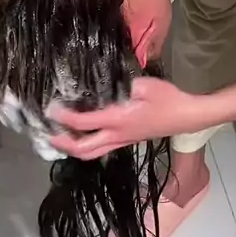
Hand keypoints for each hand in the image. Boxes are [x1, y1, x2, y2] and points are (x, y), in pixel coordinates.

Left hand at [49, 78, 202, 159]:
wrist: (187, 117)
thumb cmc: (168, 99)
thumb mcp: (145, 85)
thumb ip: (122, 84)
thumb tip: (104, 83)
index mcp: (118, 120)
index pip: (83, 124)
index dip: (64, 119)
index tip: (51, 110)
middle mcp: (117, 136)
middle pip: (84, 149)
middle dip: (64, 144)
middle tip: (48, 135)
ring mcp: (123, 141)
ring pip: (93, 153)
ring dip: (74, 149)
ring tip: (61, 140)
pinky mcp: (128, 141)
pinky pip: (102, 149)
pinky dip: (88, 146)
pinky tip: (84, 137)